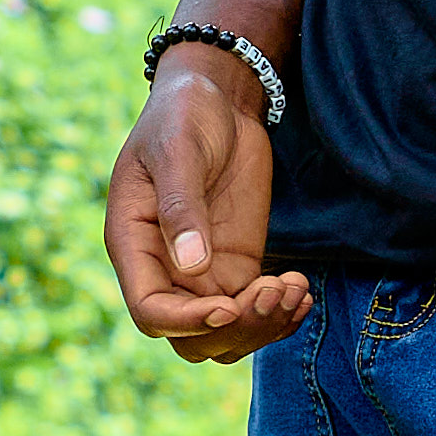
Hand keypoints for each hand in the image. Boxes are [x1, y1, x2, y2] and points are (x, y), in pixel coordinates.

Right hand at [103, 55, 310, 363]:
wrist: (219, 98)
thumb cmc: (184, 115)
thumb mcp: (177, 151)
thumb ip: (181, 206)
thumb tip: (189, 264)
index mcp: (133, 244)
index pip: (150, 311)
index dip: (187, 321)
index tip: (230, 306)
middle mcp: (164, 269)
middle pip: (190, 337)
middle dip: (236, 328)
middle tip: (275, 290)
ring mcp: (202, 273)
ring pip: (226, 336)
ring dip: (263, 326)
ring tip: (295, 287)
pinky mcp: (237, 267)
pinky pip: (254, 313)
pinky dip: (280, 314)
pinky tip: (302, 290)